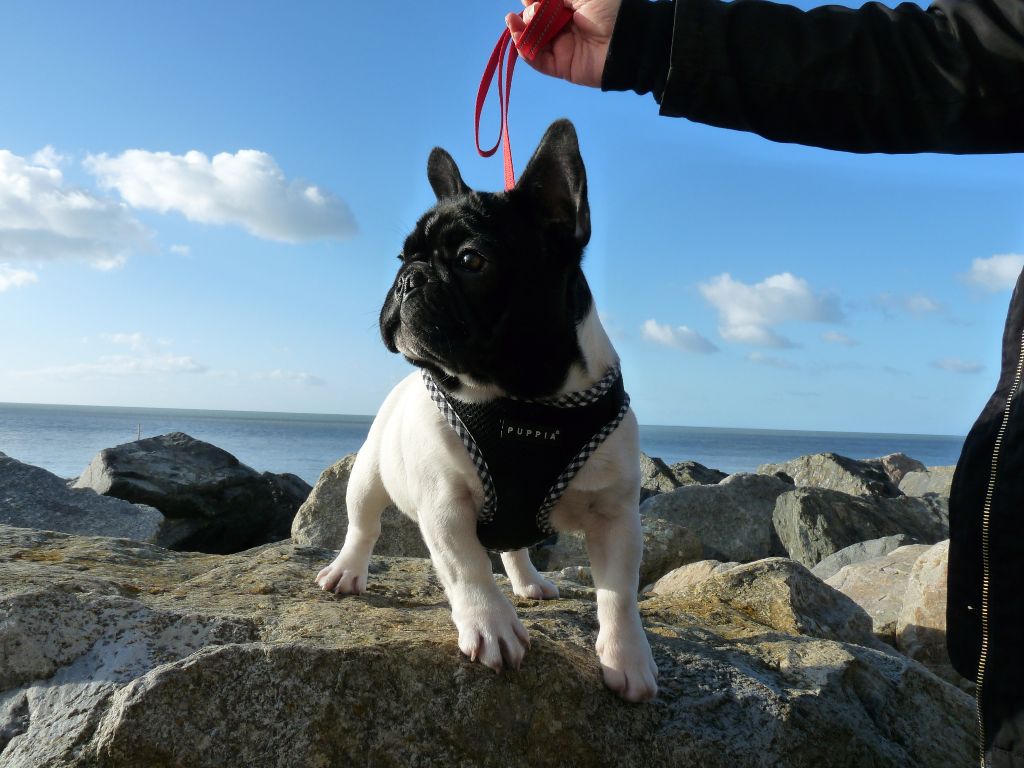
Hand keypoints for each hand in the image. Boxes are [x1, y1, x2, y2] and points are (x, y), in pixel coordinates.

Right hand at [506, 0, 621, 87]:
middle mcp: (564, 28)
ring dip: (519, 31)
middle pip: (534, 22)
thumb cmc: (609, 9)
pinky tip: (517, 36)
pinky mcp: (561, 67)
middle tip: (536, 9)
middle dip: (529, 14)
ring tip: (513, 21)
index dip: (531, 2)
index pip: (542, 6)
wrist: (627, 39)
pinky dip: (524, 50)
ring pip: (532, 42)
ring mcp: (562, 48)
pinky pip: (537, 61)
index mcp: (570, 8)